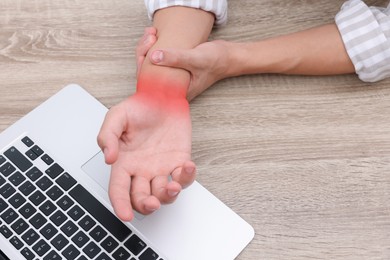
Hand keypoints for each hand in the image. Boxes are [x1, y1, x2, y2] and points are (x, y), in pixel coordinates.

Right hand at [97, 91, 195, 220]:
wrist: (163, 96)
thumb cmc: (140, 107)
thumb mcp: (117, 116)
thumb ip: (108, 136)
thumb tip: (108, 158)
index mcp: (124, 162)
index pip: (118, 189)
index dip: (120, 204)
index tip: (125, 215)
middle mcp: (142, 170)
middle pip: (142, 198)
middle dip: (146, 205)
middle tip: (152, 203)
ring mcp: (161, 168)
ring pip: (164, 193)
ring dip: (168, 195)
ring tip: (172, 185)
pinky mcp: (179, 162)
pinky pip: (184, 177)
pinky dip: (187, 176)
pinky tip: (187, 166)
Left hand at [137, 28, 231, 99]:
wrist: (228, 57)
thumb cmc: (215, 62)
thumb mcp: (195, 59)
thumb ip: (175, 59)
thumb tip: (154, 57)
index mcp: (175, 93)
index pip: (149, 84)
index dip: (142, 66)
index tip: (147, 50)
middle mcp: (172, 87)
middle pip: (146, 73)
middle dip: (144, 52)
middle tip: (151, 37)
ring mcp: (173, 78)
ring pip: (151, 65)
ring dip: (148, 47)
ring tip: (152, 33)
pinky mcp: (175, 68)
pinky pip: (158, 59)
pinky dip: (154, 47)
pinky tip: (155, 36)